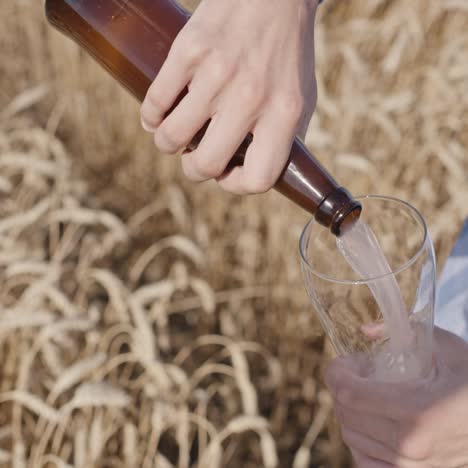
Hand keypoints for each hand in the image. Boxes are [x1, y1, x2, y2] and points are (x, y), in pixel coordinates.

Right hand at [140, 0, 318, 193]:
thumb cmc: (287, 54)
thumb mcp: (302, 99)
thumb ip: (286, 140)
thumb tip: (259, 174)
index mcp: (284, 114)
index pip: (259, 178)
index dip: (237, 186)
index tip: (227, 174)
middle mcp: (251, 97)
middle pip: (207, 164)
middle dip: (194, 171)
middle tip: (194, 159)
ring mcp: (217, 74)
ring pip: (172, 137)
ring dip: (167, 145)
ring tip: (173, 137)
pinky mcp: (189, 51)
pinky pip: (156, 102)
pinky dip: (151, 117)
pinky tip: (156, 117)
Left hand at [325, 327, 467, 467]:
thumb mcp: (447, 347)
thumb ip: (403, 331)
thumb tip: (366, 330)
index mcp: (417, 411)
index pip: (350, 395)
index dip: (338, 373)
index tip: (347, 362)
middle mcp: (410, 447)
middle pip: (346, 415)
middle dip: (342, 388)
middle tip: (359, 373)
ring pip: (351, 437)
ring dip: (350, 411)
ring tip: (369, 394)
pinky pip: (364, 460)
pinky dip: (360, 439)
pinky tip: (373, 422)